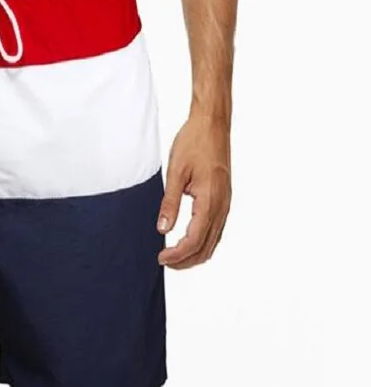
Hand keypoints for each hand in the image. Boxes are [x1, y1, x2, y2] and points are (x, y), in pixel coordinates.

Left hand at [157, 114, 231, 269]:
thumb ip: (169, 203)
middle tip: (164, 261)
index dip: (177, 254)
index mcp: (210, 201)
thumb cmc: (194, 143)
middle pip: (207, 247)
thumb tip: (162, 229)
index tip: (160, 258)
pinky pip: (217, 229)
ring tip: (173, 255)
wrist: (212, 125)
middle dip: (186, 260)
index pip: (194, 240)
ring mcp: (226, 203)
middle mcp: (222, 206)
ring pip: (214, 241)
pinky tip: (188, 240)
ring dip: (195, 253)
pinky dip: (203, 241)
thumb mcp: (176, 172)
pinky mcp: (224, 199)